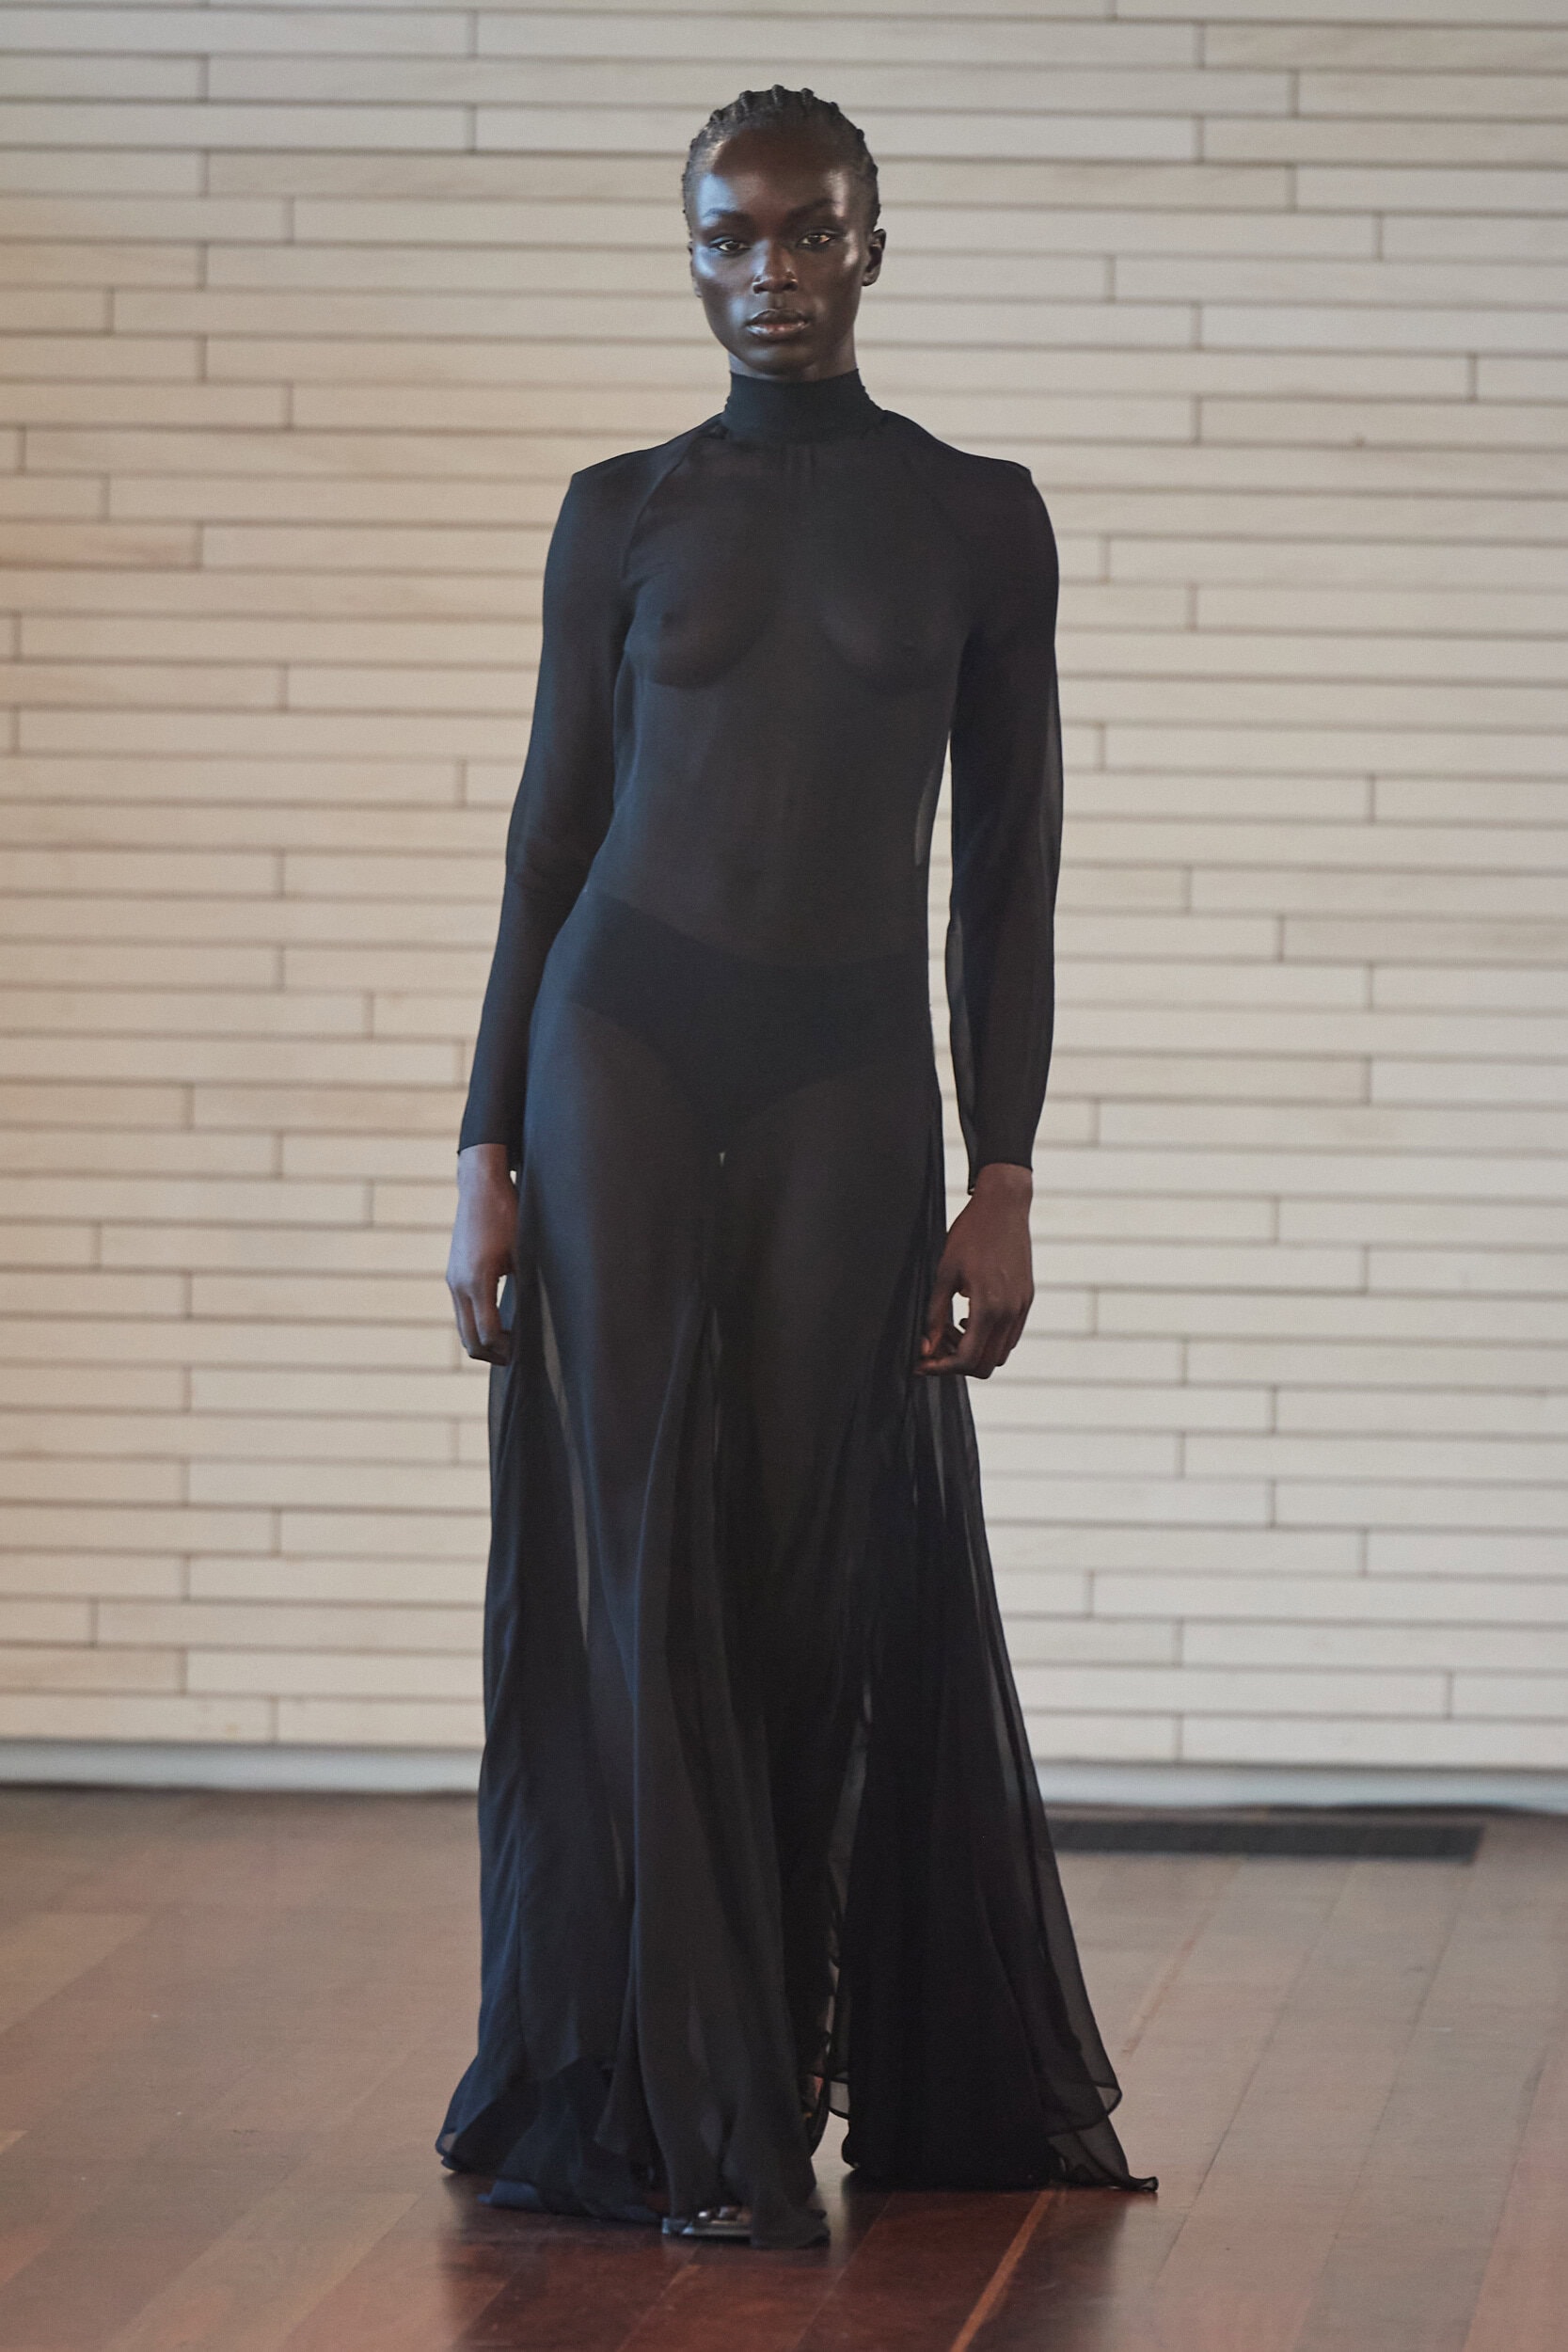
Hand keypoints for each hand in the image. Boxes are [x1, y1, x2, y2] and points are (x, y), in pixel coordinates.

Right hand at [447, 1143, 517, 1363]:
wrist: (480, 1188)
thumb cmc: (509, 1216)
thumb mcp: (524, 1252)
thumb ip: (528, 1285)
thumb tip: (540, 1318)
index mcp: (478, 1280)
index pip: (488, 1333)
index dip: (506, 1349)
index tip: (525, 1353)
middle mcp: (459, 1284)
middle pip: (468, 1338)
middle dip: (491, 1354)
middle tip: (516, 1359)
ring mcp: (452, 1280)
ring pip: (462, 1327)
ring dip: (482, 1341)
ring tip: (510, 1345)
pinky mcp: (453, 1274)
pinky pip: (461, 1311)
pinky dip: (476, 1324)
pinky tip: (499, 1323)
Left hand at [918, 1161, 1033, 1379]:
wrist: (1003, 1207)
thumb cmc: (971, 1235)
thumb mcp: (944, 1274)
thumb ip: (935, 1315)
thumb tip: (925, 1348)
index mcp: (988, 1307)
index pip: (967, 1359)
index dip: (942, 1367)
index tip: (923, 1362)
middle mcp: (1010, 1312)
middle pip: (986, 1365)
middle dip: (957, 1363)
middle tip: (935, 1346)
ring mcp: (1022, 1307)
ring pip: (1000, 1353)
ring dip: (974, 1351)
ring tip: (951, 1329)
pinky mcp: (1026, 1299)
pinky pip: (1010, 1335)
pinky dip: (989, 1338)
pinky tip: (969, 1318)